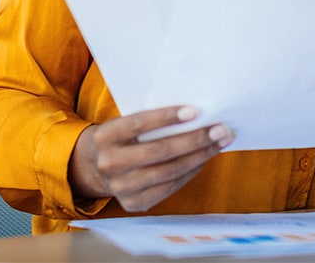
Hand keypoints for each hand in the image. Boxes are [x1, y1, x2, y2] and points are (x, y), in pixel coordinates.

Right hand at [68, 106, 232, 211]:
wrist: (94, 168)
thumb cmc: (120, 139)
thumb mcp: (123, 125)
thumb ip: (148, 122)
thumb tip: (194, 118)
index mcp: (104, 137)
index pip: (139, 124)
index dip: (167, 117)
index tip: (195, 112)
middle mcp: (109, 163)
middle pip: (160, 150)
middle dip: (195, 139)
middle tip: (220, 130)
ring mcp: (121, 186)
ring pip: (170, 171)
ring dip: (200, 156)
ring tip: (218, 144)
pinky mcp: (134, 203)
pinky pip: (170, 187)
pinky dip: (190, 172)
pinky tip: (202, 160)